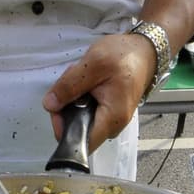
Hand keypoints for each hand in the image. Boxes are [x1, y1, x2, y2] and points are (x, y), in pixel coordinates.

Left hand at [41, 32, 155, 150]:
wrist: (144, 51)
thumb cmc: (124, 56)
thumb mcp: (93, 65)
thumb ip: (69, 86)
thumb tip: (50, 105)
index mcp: (112, 119)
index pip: (81, 142)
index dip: (63, 129)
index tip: (57, 109)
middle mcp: (112, 126)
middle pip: (77, 130)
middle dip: (66, 108)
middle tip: (71, 83)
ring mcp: (110, 120)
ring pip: (79, 119)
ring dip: (72, 99)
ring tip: (82, 78)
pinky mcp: (108, 113)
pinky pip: (86, 111)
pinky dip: (81, 97)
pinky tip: (86, 81)